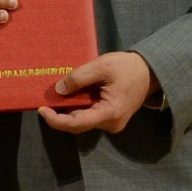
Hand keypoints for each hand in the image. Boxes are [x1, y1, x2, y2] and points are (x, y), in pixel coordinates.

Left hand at [39, 51, 155, 134]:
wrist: (149, 72)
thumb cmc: (128, 67)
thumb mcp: (102, 66)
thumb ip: (79, 78)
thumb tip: (58, 90)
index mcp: (110, 113)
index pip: (76, 124)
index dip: (55, 120)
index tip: (41, 110)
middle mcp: (111, 124)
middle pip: (78, 124)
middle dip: (60, 113)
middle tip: (46, 100)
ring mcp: (112, 123)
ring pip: (83, 120)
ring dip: (70, 109)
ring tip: (59, 94)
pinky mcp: (111, 118)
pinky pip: (90, 116)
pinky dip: (79, 107)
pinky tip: (72, 96)